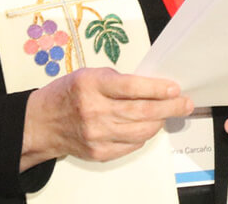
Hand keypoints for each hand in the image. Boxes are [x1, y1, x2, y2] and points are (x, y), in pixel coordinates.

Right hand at [20, 67, 192, 169]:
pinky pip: (130, 145)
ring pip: (140, 131)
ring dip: (160, 122)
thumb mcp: (90, 75)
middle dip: (169, 107)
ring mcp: (96, 135)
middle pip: (141, 111)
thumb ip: (119, 80)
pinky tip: (147, 127)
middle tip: (185, 104)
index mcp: (92, 85)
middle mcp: (94, 110)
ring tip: (169, 114)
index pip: (132, 87)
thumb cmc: (68, 94)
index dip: (157, 88)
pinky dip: (143, 136)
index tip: (174, 88)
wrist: (41, 123)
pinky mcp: (98, 152)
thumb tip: (152, 87)